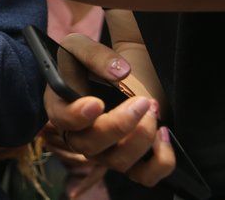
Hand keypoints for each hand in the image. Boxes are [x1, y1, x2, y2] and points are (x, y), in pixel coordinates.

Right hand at [44, 35, 174, 187]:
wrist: (118, 71)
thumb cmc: (92, 60)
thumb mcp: (81, 46)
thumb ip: (94, 55)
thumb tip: (119, 73)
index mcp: (60, 108)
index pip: (62, 121)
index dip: (76, 117)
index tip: (97, 102)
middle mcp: (80, 136)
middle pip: (91, 147)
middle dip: (119, 126)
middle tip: (141, 101)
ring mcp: (105, 153)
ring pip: (119, 163)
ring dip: (141, 137)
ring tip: (152, 107)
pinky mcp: (132, 162)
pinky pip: (146, 177)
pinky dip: (161, 160)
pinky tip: (164, 132)